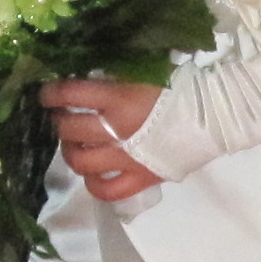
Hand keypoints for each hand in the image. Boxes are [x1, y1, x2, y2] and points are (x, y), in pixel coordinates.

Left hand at [45, 75, 165, 204]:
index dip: (51, 94)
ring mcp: (127, 159)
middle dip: (59, 121)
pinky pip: (105, 190)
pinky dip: (93, 182)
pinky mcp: (140, 179)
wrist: (214, 116)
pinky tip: (93, 172)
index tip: (46, 93)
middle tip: (61, 117)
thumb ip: (113, 76)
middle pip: (70, 129)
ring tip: (76, 143)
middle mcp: (118, 130)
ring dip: (71, 150)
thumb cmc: (178, 87)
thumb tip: (82, 74)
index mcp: (120, 98)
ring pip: (81, 161)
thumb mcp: (143, 72)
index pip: (70, 94)